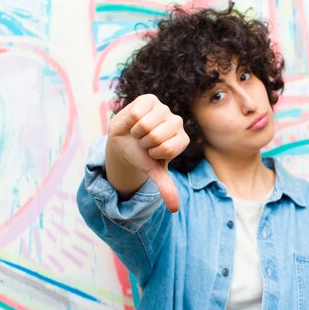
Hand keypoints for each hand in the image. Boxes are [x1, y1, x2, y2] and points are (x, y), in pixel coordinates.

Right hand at [107, 94, 189, 211]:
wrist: (126, 140)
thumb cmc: (143, 155)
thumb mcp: (154, 171)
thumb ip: (166, 187)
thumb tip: (174, 209)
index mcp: (182, 140)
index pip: (167, 149)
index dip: (154, 153)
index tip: (152, 153)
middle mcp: (177, 122)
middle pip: (157, 136)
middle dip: (145, 143)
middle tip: (144, 142)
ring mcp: (164, 109)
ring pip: (146, 125)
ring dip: (137, 132)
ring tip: (139, 132)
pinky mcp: (150, 99)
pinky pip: (137, 112)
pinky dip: (130, 120)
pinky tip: (134, 121)